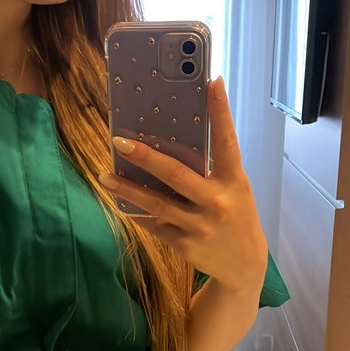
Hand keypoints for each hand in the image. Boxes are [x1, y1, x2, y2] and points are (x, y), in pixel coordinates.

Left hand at [99, 76, 267, 293]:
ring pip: (157, 204)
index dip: (220, 112)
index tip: (211, 83)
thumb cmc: (236, 217)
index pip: (227, 142)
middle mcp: (217, 202)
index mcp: (234, 181)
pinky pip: (155, 225)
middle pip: (176, 175)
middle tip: (120, 142)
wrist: (244, 268)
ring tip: (105, 177)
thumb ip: (213, 169)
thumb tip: (177, 140)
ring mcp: (200, 226)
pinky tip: (119, 203)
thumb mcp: (235, 190)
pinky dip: (137, 213)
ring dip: (128, 190)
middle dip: (146, 157)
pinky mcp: (186, 245)